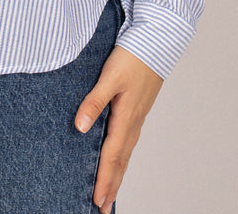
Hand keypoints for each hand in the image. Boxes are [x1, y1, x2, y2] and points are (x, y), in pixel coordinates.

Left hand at [75, 46, 163, 213]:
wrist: (157, 41)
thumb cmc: (132, 56)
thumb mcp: (109, 76)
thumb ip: (94, 100)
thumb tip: (80, 127)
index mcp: (126, 118)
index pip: (111, 157)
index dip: (103, 180)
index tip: (97, 201)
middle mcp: (133, 123)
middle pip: (120, 162)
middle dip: (111, 186)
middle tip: (103, 209)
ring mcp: (137, 117)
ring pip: (125, 154)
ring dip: (117, 175)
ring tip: (109, 193)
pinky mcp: (137, 110)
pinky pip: (128, 142)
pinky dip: (122, 158)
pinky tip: (118, 159)